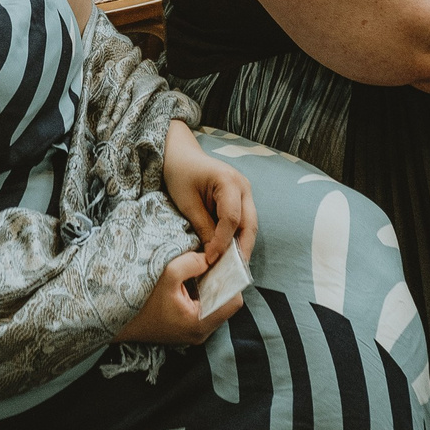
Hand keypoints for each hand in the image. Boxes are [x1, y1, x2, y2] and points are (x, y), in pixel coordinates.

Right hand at [116, 248, 237, 345]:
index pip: (234, 301)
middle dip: (223, 283)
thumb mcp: (166, 276)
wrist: (121, 323)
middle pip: (228, 304)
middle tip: (213, 265)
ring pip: (218, 307)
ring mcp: (196, 334)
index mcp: (200, 323)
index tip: (222, 265)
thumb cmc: (143, 302)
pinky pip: (207, 310)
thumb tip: (208, 257)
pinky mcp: (189, 330)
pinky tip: (194, 283)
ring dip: (214, 289)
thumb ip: (190, 264)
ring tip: (203, 272)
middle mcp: (202, 333)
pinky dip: (205, 296)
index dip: (231, 281)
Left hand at [160, 122, 256, 266]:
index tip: (209, 260)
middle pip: (249, 224)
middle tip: (232, 275)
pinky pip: (243, 223)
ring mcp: (245, 193)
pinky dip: (237, 240)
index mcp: (229, 181)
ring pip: (249, 226)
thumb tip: (213, 255)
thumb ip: (202, 226)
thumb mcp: (187, 202)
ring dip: (242, 247)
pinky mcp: (241, 200)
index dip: (222, 242)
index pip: (231, 219)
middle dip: (242, 250)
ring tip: (231, 271)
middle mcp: (244, 187)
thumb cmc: (180, 174)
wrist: (181, 155)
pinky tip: (229, 256)